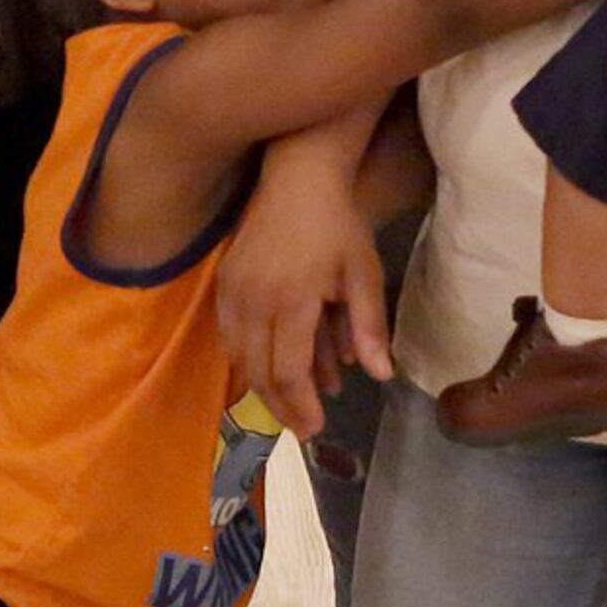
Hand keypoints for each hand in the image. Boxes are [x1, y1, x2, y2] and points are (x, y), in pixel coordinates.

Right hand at [216, 162, 390, 435]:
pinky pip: (227, 334)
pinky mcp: (224, 281)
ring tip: (285, 406)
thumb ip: (369, 328)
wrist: (298, 176)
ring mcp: (233, 290)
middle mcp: (254, 300)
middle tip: (301, 428)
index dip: (301, 405)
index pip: (288, 370)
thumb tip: (382, 375)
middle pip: (259, 371)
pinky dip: (244, 359)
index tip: (315, 429)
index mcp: (291, 301)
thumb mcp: (364, 274)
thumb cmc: (339, 225)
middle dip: (280, 406)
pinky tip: (261, 370)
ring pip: (239, 356)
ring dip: (260, 387)